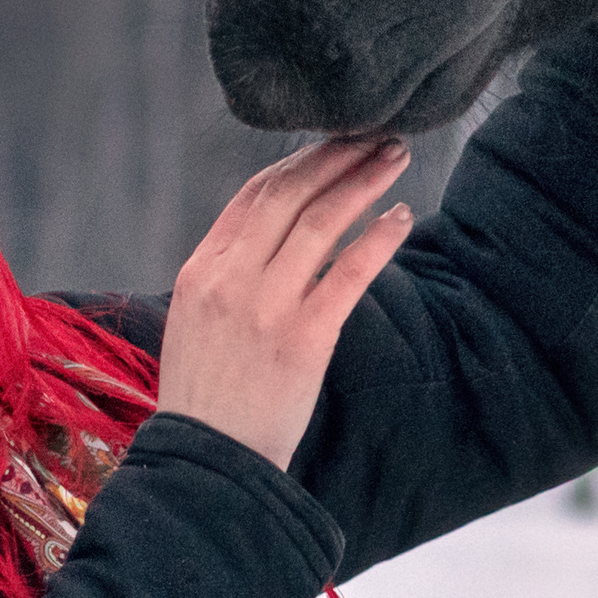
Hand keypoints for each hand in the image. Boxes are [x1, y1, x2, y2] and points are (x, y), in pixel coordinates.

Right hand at [156, 136, 412, 471]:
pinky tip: (401, 218)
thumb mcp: (196, 323)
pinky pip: (349, 271)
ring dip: (364, 182)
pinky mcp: (304, 338)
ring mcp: (266, 306)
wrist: (207, 463)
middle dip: (335, 156)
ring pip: (321, 221)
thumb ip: (228, 278)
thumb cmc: (209, 399)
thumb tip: (272, 241)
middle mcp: (230, 279)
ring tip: (397, 157)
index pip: (252, 197)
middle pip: (288, 194)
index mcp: (201, 271)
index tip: (331, 144)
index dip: (297, 163)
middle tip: (374, 134)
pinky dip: (379, 238)